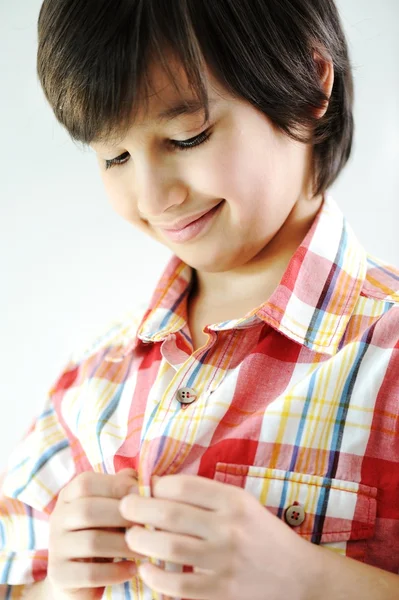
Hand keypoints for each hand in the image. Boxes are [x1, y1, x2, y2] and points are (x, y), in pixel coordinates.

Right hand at [47, 468, 143, 599]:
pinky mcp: (59, 575)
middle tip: (147, 525)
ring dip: (124, 546)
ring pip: (91, 542)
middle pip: (87, 510)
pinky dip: (116, 572)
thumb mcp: (111, 508)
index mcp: (69, 495)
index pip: (86, 483)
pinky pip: (90, 573)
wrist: (80, 577)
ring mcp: (55, 547)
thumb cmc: (103, 532)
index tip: (142, 496)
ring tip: (145, 550)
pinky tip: (132, 570)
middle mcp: (57, 517)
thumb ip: (124, 490)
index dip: (116, 486)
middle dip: (122, 517)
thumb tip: (145, 479)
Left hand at [120, 474, 315, 599]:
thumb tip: (159, 485)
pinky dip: (155, 576)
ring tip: (131, 537)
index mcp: (235, 501)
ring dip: (140, 540)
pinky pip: (177, 585)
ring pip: (168, 547)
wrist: (300, 578)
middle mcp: (230, 528)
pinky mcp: (222, 593)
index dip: (157, 485)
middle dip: (138, 508)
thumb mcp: (244, 504)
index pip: (184, 486)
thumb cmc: (263, 534)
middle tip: (124, 508)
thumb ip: (207, 495)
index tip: (146, 488)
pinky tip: (146, 569)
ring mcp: (225, 563)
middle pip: (170, 513)